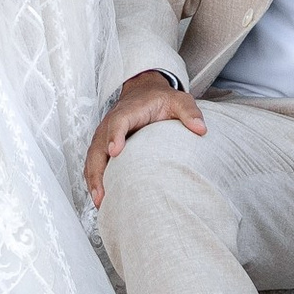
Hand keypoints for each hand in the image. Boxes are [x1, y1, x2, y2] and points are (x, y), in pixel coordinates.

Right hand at [84, 68, 204, 208]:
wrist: (144, 91)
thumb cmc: (160, 99)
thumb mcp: (179, 100)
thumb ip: (189, 112)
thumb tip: (201, 129)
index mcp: (129, 111)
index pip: (118, 122)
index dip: (115, 136)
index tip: (115, 152)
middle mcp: (111, 123)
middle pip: (98, 145)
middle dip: (98, 169)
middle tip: (102, 192)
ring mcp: (104, 135)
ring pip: (92, 157)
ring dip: (93, 179)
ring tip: (100, 202)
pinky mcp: (103, 145)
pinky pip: (93, 163)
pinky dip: (93, 179)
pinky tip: (100, 198)